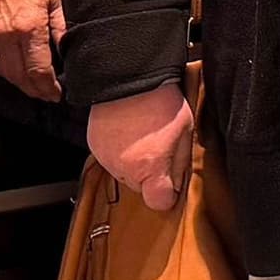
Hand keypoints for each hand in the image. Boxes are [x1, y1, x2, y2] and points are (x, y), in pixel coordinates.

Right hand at [0, 0, 65, 101]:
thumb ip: (62, 26)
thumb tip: (68, 53)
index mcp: (28, 28)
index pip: (39, 71)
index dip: (49, 88)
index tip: (57, 95)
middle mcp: (3, 36)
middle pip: (18, 77)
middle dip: (34, 90)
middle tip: (46, 94)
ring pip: (0, 70)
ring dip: (16, 80)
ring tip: (31, 82)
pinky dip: (0, 65)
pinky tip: (12, 64)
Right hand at [87, 84, 193, 212]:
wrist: (129, 76)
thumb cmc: (161, 100)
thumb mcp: (185, 133)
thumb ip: (180, 164)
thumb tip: (175, 185)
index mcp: (150, 168)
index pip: (158, 203)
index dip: (167, 195)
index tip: (170, 185)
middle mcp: (124, 168)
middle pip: (140, 188)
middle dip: (150, 174)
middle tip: (158, 148)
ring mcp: (106, 158)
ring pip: (123, 173)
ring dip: (132, 163)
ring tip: (142, 137)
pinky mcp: (94, 146)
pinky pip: (109, 159)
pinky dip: (118, 151)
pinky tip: (127, 133)